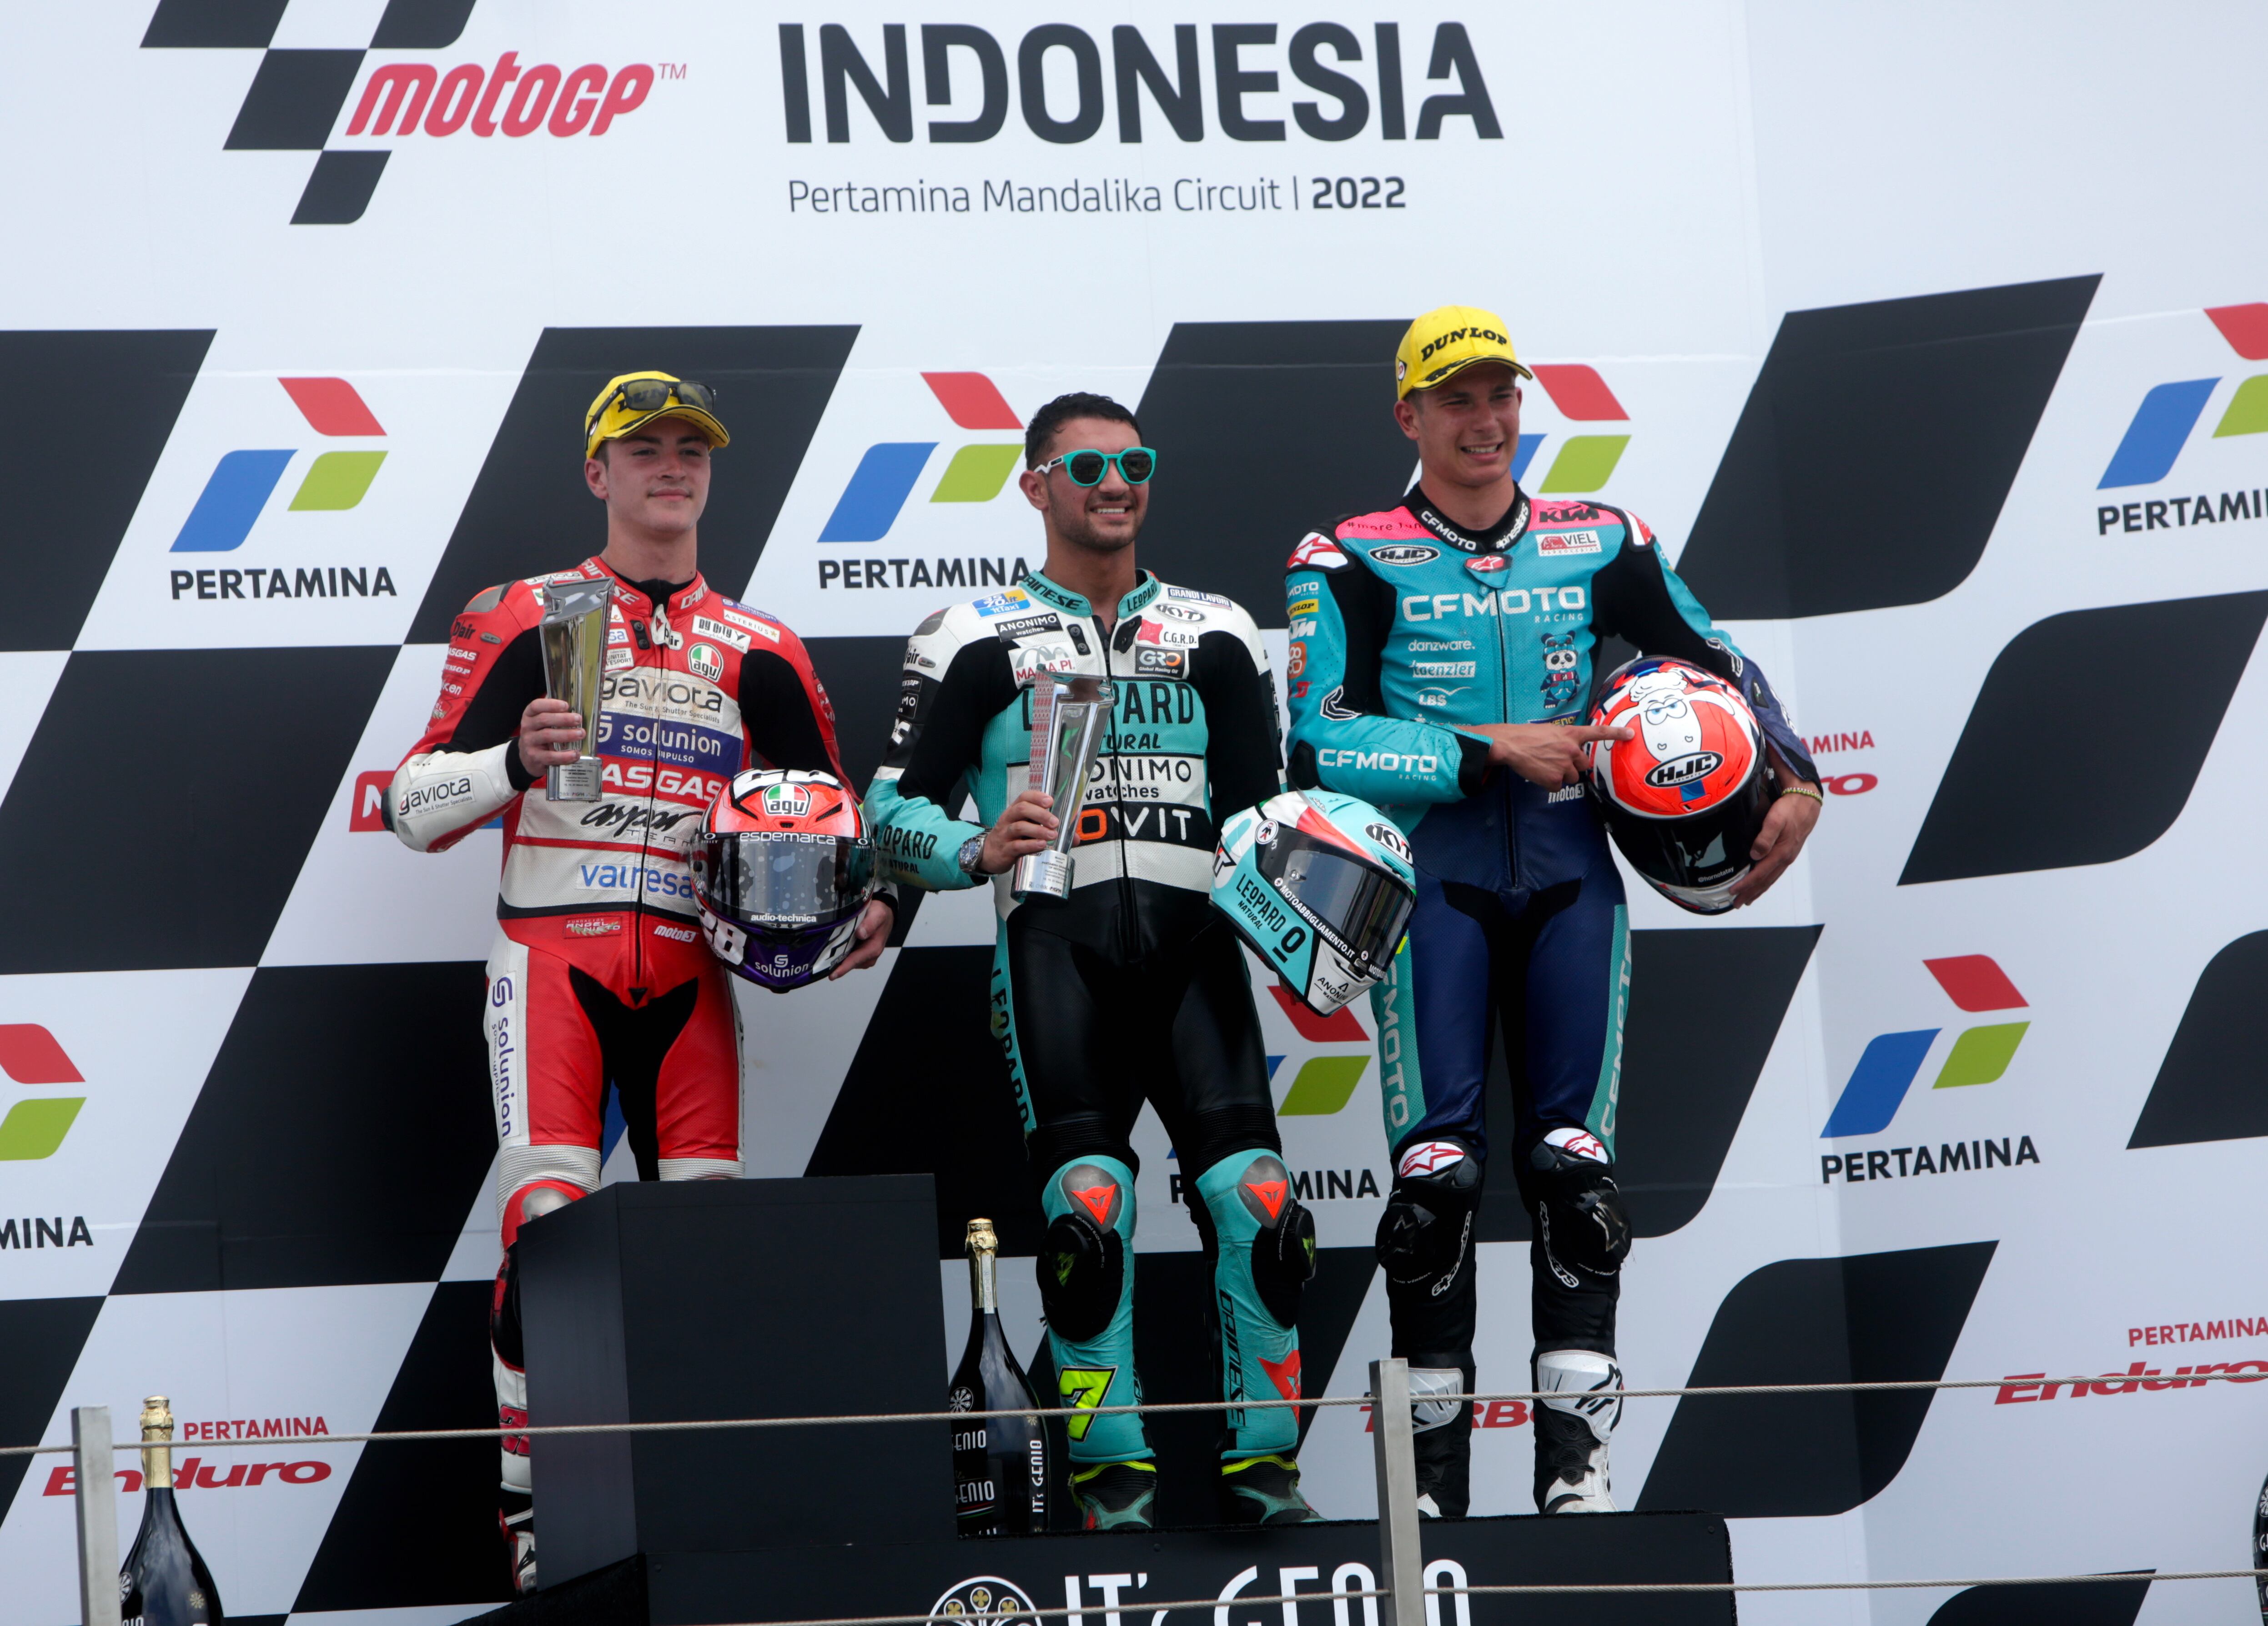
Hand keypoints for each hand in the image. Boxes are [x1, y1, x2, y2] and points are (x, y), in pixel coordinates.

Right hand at [517, 697, 585, 776]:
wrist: (529, 758)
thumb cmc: (541, 737)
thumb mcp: (543, 724)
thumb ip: (555, 716)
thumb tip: (576, 713)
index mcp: (529, 716)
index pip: (536, 706)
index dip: (551, 704)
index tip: (566, 706)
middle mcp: (527, 728)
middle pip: (543, 719)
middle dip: (563, 719)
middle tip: (578, 719)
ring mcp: (529, 743)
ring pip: (547, 736)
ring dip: (567, 734)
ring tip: (581, 734)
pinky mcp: (534, 758)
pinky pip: (550, 756)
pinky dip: (565, 756)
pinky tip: (575, 754)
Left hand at [828, 898, 895, 978]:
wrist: (883, 917)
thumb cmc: (880, 916)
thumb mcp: (878, 914)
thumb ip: (870, 923)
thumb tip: (861, 933)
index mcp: (873, 949)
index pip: (855, 960)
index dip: (843, 968)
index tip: (832, 975)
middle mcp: (869, 956)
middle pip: (849, 963)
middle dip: (835, 964)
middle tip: (820, 962)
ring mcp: (863, 957)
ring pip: (846, 961)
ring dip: (836, 958)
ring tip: (824, 953)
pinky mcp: (858, 954)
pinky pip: (846, 957)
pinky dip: (839, 954)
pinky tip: (832, 948)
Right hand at [979, 789, 1058, 874]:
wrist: (990, 854)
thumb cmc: (1012, 839)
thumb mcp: (1028, 831)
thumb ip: (1048, 830)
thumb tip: (1074, 837)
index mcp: (1015, 811)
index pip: (1024, 797)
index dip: (1037, 797)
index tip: (1050, 801)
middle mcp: (1009, 819)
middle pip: (1022, 809)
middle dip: (1041, 814)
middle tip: (1055, 822)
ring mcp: (1005, 834)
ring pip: (1020, 827)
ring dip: (1038, 830)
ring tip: (1052, 835)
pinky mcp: (1005, 850)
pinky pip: (1017, 845)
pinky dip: (1030, 845)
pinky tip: (1041, 845)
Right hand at [1461, 722, 1632, 788]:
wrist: (1511, 744)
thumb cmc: (1526, 736)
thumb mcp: (1550, 731)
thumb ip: (1564, 740)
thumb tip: (1569, 752)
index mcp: (1571, 734)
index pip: (1599, 732)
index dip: (1616, 733)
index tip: (1630, 734)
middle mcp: (1572, 749)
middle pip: (1583, 765)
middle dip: (1572, 766)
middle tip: (1555, 761)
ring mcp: (1564, 765)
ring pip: (1571, 777)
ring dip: (1560, 775)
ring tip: (1543, 765)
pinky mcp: (1554, 778)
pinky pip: (1556, 786)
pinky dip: (1548, 783)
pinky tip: (1538, 773)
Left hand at [1730, 780, 1821, 905]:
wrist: (1806, 801)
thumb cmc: (1790, 809)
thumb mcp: (1775, 820)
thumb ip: (1765, 837)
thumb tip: (1755, 855)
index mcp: (1781, 853)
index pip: (1760, 874)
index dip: (1746, 885)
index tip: (1733, 892)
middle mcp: (1785, 858)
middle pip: (1765, 881)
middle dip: (1750, 893)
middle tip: (1736, 903)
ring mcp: (1787, 856)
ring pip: (1771, 878)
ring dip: (1758, 890)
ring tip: (1747, 899)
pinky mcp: (1788, 852)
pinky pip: (1775, 871)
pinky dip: (1766, 880)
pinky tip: (1761, 882)